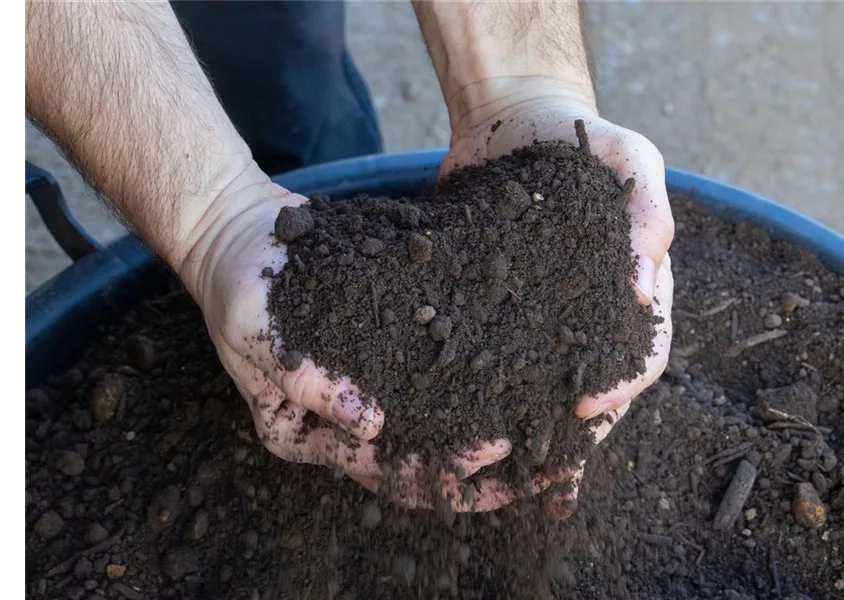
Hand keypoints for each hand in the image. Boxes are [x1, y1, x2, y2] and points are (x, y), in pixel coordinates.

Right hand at [178, 166, 512, 509]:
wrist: (241, 232)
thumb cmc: (239, 285)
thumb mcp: (258, 330)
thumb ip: (306, 379)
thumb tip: (370, 423)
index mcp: (308, 435)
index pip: (383, 468)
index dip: (441, 467)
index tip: (497, 448)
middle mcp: (342, 425)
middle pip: (420, 459)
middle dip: (481, 466)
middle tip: (546, 456)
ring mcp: (366, 390)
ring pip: (435, 422)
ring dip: (487, 426)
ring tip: (549, 423)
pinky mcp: (384, 352)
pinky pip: (434, 373)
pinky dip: (474, 377)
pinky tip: (522, 366)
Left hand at [443, 92, 674, 517]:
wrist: (516, 120)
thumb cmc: (585, 138)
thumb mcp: (630, 156)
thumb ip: (649, 209)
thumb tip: (643, 282)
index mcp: (631, 296)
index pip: (639, 357)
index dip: (619, 388)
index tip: (584, 408)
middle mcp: (586, 320)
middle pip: (586, 394)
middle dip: (563, 440)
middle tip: (529, 476)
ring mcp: (536, 321)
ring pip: (530, 390)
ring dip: (513, 436)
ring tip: (479, 471)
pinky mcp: (486, 310)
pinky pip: (479, 358)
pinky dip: (464, 394)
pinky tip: (434, 423)